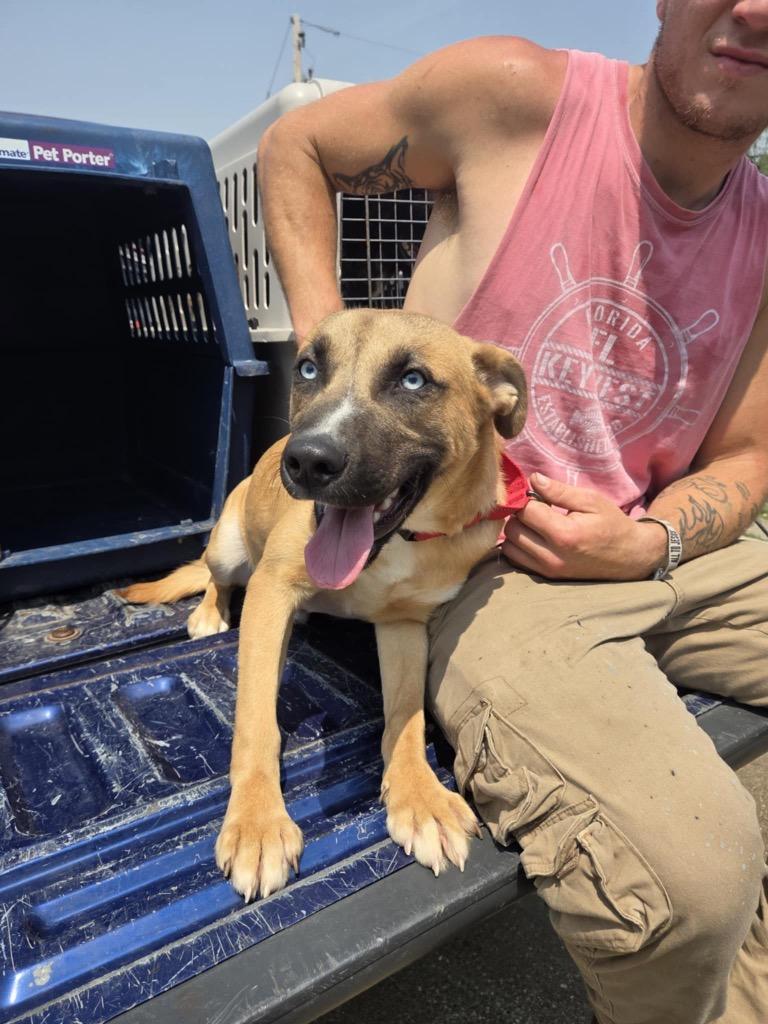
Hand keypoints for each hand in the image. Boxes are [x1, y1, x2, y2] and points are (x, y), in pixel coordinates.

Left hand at [501, 473, 667, 580]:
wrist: (630, 557)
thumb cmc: (611, 524)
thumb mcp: (591, 501)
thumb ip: (559, 490)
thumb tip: (532, 479)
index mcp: (565, 534)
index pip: (526, 511)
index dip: (528, 499)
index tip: (539, 496)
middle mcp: (552, 556)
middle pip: (513, 529)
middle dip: (520, 515)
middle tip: (537, 509)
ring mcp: (548, 570)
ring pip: (509, 546)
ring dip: (517, 531)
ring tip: (535, 524)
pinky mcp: (546, 577)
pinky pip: (516, 560)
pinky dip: (518, 547)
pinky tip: (533, 538)